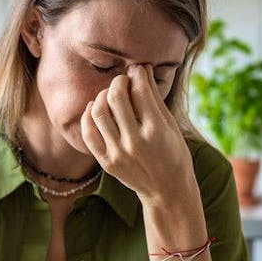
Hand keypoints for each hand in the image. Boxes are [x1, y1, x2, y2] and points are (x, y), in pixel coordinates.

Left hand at [80, 64, 194, 203]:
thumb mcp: (170, 126)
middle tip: (122, 81)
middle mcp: (135, 142)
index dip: (137, 75)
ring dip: (102, 96)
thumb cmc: (174, 154)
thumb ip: (154, 98)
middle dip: (118, 82)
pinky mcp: (106, 163)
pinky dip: (88, 116)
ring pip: (99, 112)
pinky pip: (88, 133)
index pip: (140, 91)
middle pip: (116, 98)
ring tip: (109, 95)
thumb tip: (142, 69)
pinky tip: (95, 108)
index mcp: (156, 130)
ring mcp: (118, 153)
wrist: (166, 191)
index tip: (136, 70)